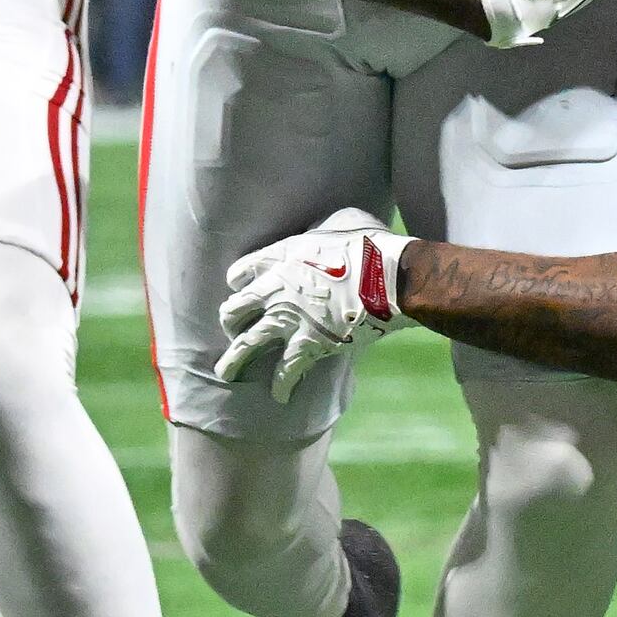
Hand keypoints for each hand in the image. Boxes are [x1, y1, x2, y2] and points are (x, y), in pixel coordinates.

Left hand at [217, 209, 411, 392]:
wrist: (390, 279)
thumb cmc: (370, 244)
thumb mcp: (341, 220)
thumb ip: (320, 229)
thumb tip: (321, 233)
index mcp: (279, 256)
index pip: (240, 273)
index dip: (240, 281)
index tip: (244, 287)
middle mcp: (274, 290)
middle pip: (235, 309)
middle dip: (231, 320)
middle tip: (234, 328)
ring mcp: (289, 320)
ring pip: (248, 344)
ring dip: (235, 360)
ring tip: (225, 372)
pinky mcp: (309, 345)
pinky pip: (286, 370)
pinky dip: (281, 385)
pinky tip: (278, 396)